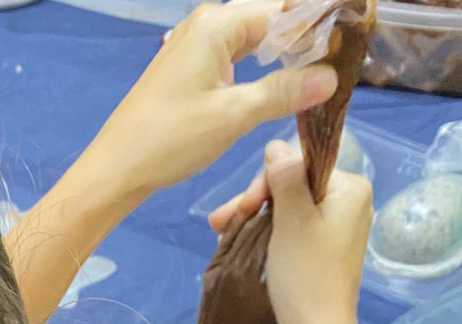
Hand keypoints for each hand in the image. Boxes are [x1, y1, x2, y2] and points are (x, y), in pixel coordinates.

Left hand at [96, 0, 337, 200]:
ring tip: (312, 76)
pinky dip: (255, 69)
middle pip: (267, 19)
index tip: (345, 44)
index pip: (281, 9)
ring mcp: (192, 46)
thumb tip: (330, 77)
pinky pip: (232, 57)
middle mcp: (205, 25)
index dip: (315, 24)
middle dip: (300, 39)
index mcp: (218, 24)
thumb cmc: (169, 139)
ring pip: (250, 40)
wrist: (116, 169)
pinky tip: (272, 87)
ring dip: (279, 55)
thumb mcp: (233, 116)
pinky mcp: (186, 70)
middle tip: (334, 65)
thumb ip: (283, 92)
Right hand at [215, 140, 371, 323]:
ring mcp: (337, 229)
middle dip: (255, 201)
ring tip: (222, 234)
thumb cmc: (305, 274)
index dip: (265, 182)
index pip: (300, 164)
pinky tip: (240, 241)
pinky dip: (268, 234)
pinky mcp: (324, 252)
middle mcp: (349, 203)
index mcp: (349, 188)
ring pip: (289, 209)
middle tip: (220, 222)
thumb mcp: (291, 219)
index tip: (240, 206)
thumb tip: (277, 145)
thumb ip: (285, 177)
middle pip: (293, 186)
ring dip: (255, 218)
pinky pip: (293, 230)